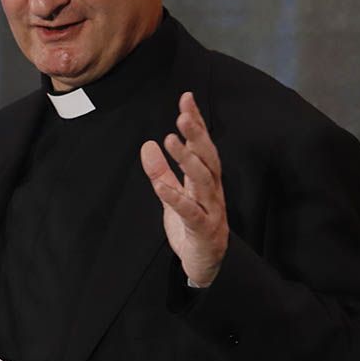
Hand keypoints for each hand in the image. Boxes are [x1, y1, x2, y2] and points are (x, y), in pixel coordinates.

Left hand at [140, 91, 228, 286]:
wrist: (205, 262)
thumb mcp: (172, 194)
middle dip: (196, 134)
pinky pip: (189, 212)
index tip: (186, 99)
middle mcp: (212, 190)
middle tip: (183, 114)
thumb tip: (147, 144)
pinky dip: (175, 198)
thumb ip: (161, 171)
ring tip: (171, 140)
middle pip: (207, 157)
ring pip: (203, 180)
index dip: (196, 122)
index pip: (202, 145)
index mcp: (206, 178)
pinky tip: (160, 186)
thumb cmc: (192, 224)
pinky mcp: (203, 229)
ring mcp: (211, 209)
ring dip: (188, 159)